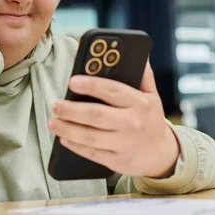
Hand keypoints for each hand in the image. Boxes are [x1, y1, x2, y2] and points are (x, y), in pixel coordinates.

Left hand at [48, 61, 180, 178]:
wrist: (162, 155)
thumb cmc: (150, 119)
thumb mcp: (152, 96)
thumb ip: (143, 75)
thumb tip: (139, 54)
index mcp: (140, 103)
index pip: (113, 91)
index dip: (92, 85)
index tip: (72, 81)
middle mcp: (133, 123)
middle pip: (97, 115)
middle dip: (72, 110)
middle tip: (55, 105)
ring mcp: (124, 143)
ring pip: (91, 136)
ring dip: (68, 129)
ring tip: (52, 122)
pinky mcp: (116, 159)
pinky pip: (92, 153)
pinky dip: (75, 146)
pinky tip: (63, 138)